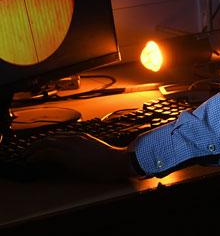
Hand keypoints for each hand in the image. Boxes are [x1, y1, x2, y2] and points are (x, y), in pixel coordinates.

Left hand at [24, 132, 138, 180]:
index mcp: (82, 136)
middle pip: (50, 137)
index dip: (47, 141)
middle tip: (28, 151)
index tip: (40, 147)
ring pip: (46, 143)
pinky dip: (36, 155)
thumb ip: (85, 150)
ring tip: (26, 155)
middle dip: (36, 144)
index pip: (59, 136)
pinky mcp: (68, 154)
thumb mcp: (95, 151)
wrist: (116, 161)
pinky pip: (47, 153)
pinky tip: (31, 160)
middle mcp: (75, 138)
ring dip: (33, 149)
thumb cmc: (110, 160)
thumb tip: (78, 156)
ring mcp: (71, 145)